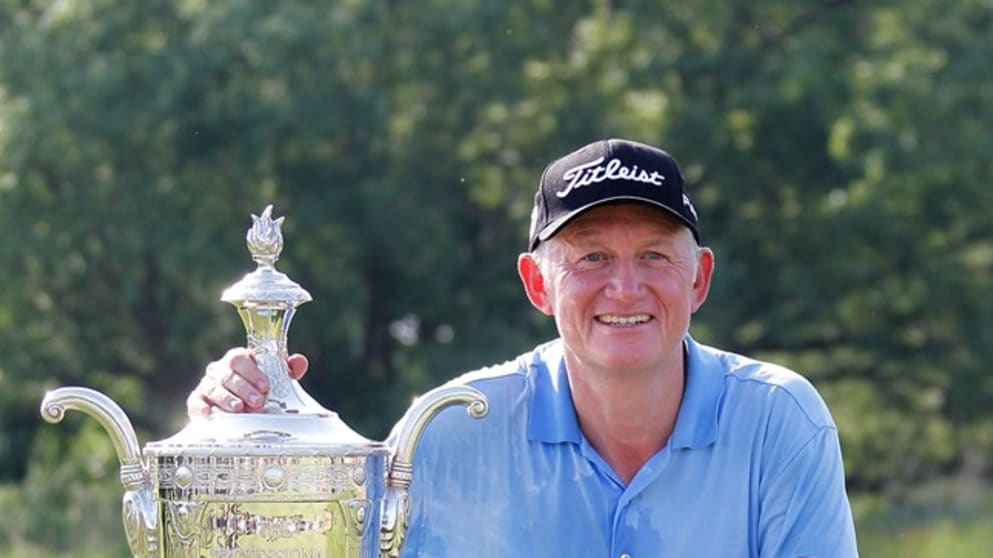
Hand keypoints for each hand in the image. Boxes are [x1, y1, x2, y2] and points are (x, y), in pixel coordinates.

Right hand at [186, 347, 308, 417]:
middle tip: (258, 401)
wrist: (238, 411)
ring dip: (227, 399)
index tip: (266, 385)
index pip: (240, 358)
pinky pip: (195, 402)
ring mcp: (207, 385)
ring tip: (239, 409)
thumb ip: (287, 370)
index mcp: (238, 360)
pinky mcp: (197, 401)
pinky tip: (209, 415)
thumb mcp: (276, 379)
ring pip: (213, 388)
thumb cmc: (258, 390)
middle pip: (227, 374)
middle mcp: (220, 370)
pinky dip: (200, 408)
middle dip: (244, 388)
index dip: (252, 372)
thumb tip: (300, 361)